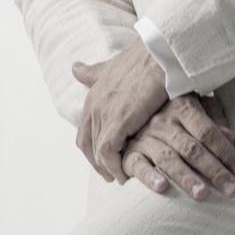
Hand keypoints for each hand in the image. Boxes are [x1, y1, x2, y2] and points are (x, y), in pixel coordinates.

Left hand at [71, 40, 169, 183]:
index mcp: (92, 95)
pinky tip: (126, 175)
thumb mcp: (111, 66)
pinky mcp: (117, 123)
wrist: (160, 55)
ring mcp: (103, 115)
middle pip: (87, 143)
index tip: (105, 158)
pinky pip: (108, 154)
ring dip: (107, 168)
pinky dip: (115, 167)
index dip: (92, 146)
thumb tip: (74, 68)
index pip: (85, 129)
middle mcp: (93, 106)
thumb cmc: (144, 59)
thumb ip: (93, 72)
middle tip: (111, 174)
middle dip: (97, 162)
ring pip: (97, 152)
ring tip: (121, 178)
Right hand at [120, 93, 234, 200]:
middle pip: (192, 149)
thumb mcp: (195, 111)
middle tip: (230, 189)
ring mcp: (144, 138)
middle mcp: (163, 122)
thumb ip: (213, 122)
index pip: (207, 132)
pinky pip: (139, 166)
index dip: (225, 152)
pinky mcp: (130, 154)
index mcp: (182, 107)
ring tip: (202, 194)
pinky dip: (150, 177)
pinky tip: (163, 187)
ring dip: (186, 177)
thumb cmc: (174, 118)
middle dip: (213, 171)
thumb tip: (232, 137)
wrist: (132, 115)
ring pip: (169, 159)